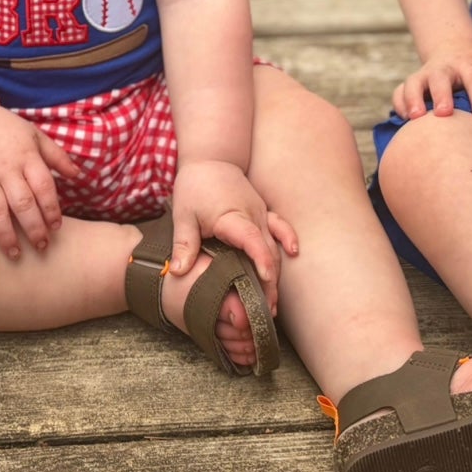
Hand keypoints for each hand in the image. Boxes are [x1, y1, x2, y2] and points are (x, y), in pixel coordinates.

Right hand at [0, 108, 82, 257]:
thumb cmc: (6, 129)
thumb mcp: (34, 135)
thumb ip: (56, 156)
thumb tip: (78, 174)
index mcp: (26, 156)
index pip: (44, 187)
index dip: (51, 210)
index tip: (56, 228)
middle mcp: (5, 167)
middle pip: (22, 202)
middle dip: (34, 228)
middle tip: (41, 247)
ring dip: (6, 233)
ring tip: (14, 253)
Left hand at [166, 159, 295, 314]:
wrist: (210, 159)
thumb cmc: (195, 187)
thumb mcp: (183, 214)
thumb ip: (184, 244)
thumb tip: (178, 272)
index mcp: (232, 217)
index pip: (251, 239)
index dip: (260, 259)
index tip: (265, 279)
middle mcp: (252, 215)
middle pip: (267, 250)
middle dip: (269, 282)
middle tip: (265, 312)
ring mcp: (261, 213)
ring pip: (275, 245)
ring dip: (276, 272)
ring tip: (272, 303)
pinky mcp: (263, 211)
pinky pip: (280, 226)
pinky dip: (288, 239)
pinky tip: (293, 253)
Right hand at [396, 45, 471, 122]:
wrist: (454, 52)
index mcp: (470, 65)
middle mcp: (445, 69)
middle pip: (440, 78)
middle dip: (441, 95)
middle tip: (445, 114)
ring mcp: (425, 75)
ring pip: (413, 83)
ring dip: (413, 98)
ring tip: (417, 118)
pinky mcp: (411, 84)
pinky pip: (399, 92)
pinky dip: (399, 104)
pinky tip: (404, 120)